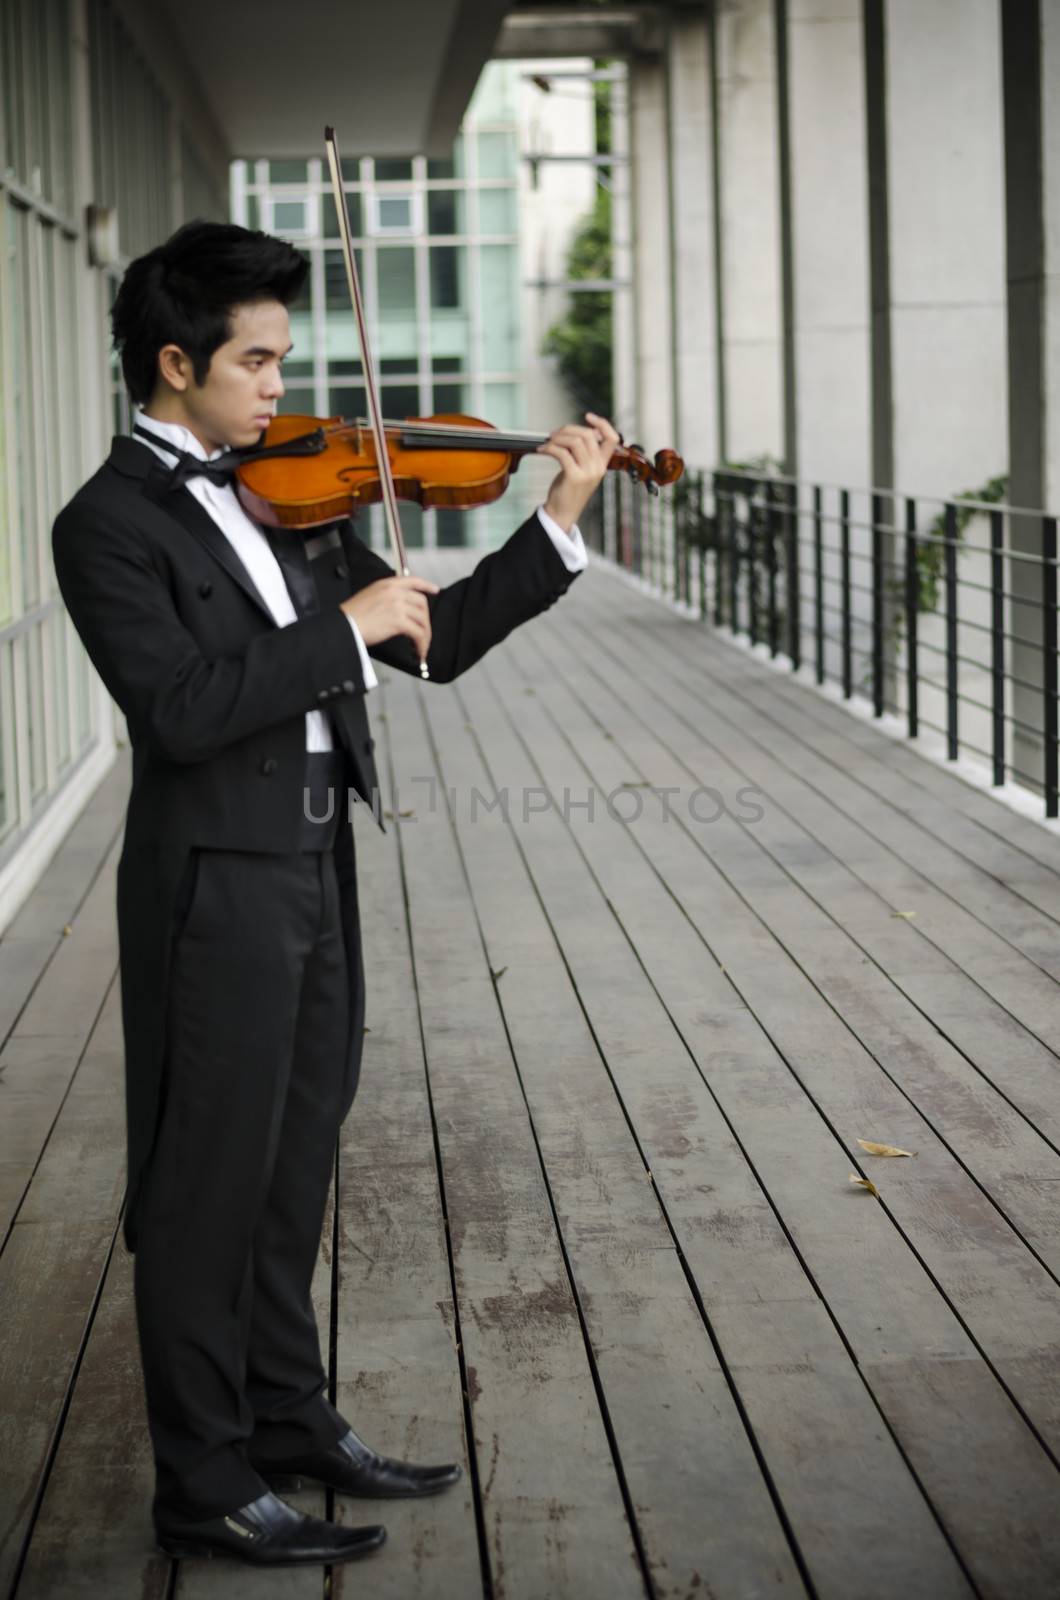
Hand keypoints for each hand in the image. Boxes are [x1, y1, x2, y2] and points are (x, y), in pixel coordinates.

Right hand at [341, 575, 439, 664]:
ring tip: (420, 647)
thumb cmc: (351, 617)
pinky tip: (417, 651)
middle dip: (425, 620)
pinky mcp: (398, 621)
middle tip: (423, 633)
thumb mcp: (369, 597)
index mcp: (386, 584)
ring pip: (422, 620)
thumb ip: (385, 599)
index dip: (426, 585)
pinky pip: (418, 633)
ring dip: (424, 636)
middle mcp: (394, 592)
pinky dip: (421, 645)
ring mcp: (397, 605)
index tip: (435, 590)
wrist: (343, 626)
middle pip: (421, 603)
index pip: (412, 580)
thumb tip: (401, 611)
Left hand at [538, 412, 619, 532]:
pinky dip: (549, 448)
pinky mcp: (574, 477)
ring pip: (574, 442)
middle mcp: (598, 467)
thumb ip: (584, 452)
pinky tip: (542, 450)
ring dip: (557, 439)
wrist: (562, 513)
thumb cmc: (569, 489)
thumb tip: (578, 431)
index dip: (602, 423)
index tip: (588, 416)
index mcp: (602, 464)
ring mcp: (587, 473)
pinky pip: (561, 453)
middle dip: (568, 429)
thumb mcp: (582, 469)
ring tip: (547, 443)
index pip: (612, 438)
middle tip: (554, 434)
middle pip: (588, 435)